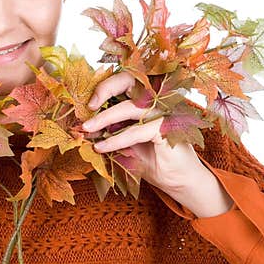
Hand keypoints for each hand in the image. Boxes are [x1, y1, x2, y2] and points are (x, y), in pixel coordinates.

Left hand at [80, 70, 205, 193]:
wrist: (178, 182)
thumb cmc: (153, 161)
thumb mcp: (125, 143)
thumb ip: (110, 130)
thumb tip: (85, 124)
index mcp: (149, 100)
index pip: (127, 82)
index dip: (106, 86)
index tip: (88, 102)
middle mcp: (159, 101)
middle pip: (131, 82)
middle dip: (106, 89)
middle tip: (88, 106)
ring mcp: (165, 113)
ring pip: (130, 108)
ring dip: (104, 118)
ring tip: (87, 129)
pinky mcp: (168, 129)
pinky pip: (136, 131)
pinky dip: (116, 140)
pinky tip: (101, 147)